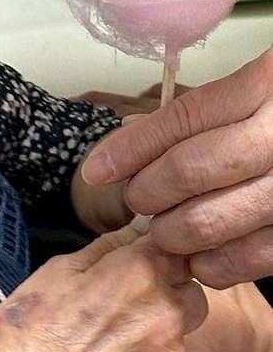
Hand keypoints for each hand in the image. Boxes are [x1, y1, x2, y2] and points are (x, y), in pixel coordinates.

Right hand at [0, 225, 206, 351]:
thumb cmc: (30, 326)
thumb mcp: (58, 270)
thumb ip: (106, 249)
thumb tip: (134, 232)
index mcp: (142, 272)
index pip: (177, 252)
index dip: (160, 261)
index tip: (141, 271)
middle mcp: (169, 312)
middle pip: (191, 296)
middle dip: (168, 300)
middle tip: (126, 316)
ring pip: (179, 342)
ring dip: (157, 343)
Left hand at [81, 49, 272, 286]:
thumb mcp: (249, 91)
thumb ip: (190, 115)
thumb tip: (123, 145)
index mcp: (265, 86)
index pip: (180, 121)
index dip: (131, 149)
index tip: (96, 169)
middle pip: (189, 172)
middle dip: (147, 193)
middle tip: (138, 200)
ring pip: (211, 222)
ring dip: (171, 233)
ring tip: (164, 229)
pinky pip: (249, 259)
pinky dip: (212, 265)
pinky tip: (200, 257)